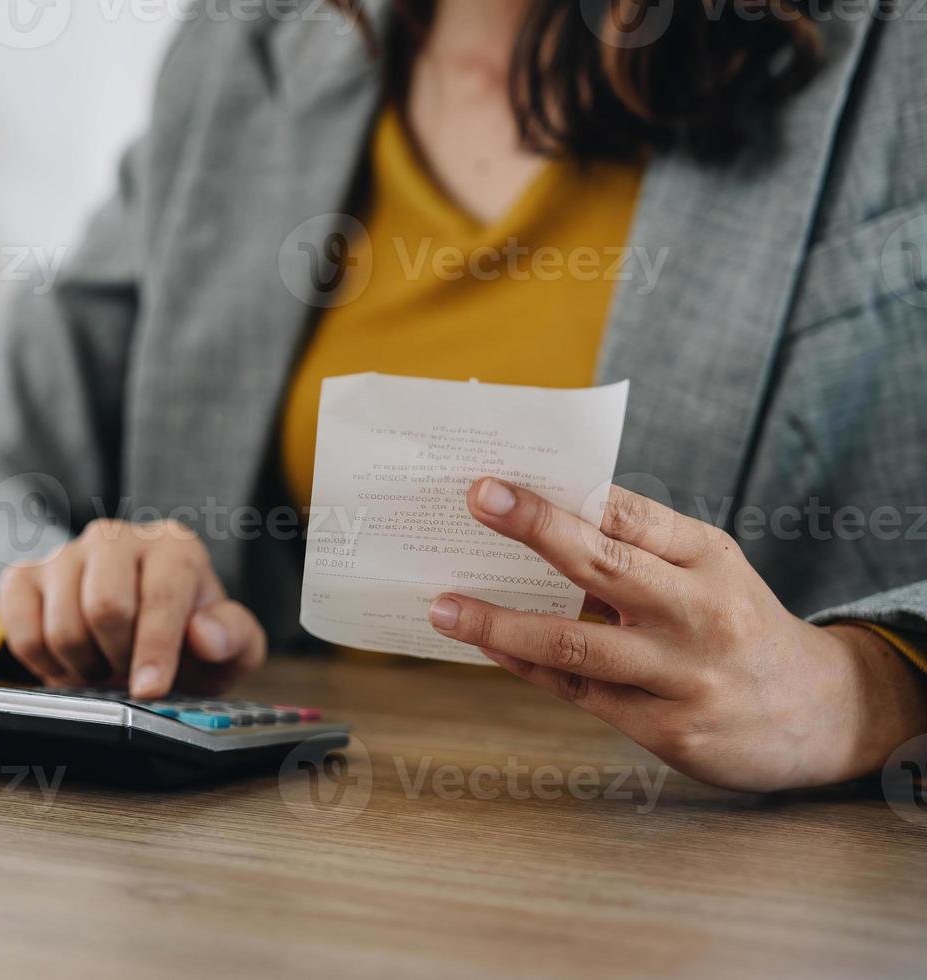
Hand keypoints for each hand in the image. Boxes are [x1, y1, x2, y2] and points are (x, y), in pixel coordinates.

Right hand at [0, 519, 265, 698]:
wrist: (134, 639)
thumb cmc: (186, 640)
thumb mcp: (229, 648)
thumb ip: (233, 637)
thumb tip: (204, 634)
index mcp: (172, 547)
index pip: (159, 596)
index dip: (155, 649)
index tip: (149, 690)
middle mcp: (114, 538)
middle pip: (104, 608)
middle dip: (118, 658)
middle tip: (130, 672)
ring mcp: (64, 554)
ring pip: (62, 627)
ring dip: (85, 666)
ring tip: (104, 665)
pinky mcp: (23, 577)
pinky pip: (22, 633)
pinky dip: (45, 664)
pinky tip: (69, 662)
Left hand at [427, 477, 926, 791]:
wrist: (819, 713)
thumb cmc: (736, 622)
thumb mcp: (709, 569)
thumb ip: (640, 545)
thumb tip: (539, 517)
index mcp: (707, 557)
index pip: (630, 516)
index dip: (558, 501)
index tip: (493, 486)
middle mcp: (698, 612)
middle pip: (601, 566)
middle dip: (532, 531)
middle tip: (473, 505)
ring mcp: (681, 674)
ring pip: (574, 643)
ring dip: (498, 623)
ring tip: (442, 606)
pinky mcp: (666, 727)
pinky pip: (576, 691)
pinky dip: (524, 664)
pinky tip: (486, 645)